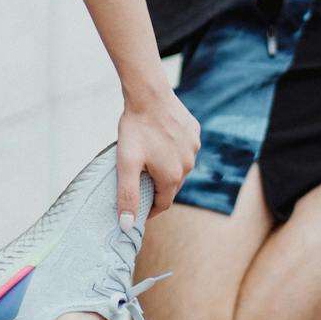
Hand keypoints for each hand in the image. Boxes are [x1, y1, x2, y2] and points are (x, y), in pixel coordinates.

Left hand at [114, 89, 199, 221]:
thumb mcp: (126, 164)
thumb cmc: (135, 129)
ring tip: (149, 161)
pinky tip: (160, 142)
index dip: (150, 209)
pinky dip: (173, 150)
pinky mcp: (194, 132)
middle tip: (140, 182)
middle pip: (171, 186)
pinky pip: (184, 149)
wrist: (148, 94)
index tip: (139, 209)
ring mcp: (193, 147)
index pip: (163, 204)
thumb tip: (127, 225)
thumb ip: (127, 196)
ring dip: (166, 168)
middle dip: (157, 188)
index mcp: (172, 177)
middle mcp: (188, 164)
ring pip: (179, 167)